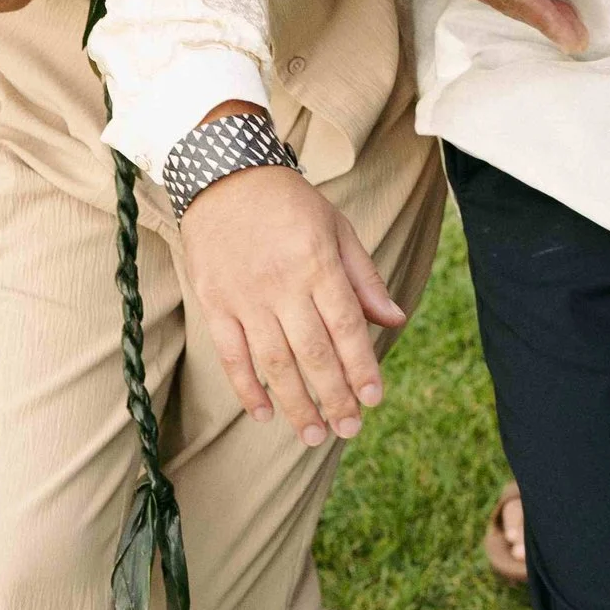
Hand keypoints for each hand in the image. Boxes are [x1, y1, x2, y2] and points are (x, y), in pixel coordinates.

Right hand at [175, 154, 407, 441]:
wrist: (224, 174)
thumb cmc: (289, 203)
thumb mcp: (337, 228)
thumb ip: (364, 278)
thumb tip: (395, 320)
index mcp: (317, 263)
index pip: (345, 326)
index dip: (361, 366)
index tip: (374, 398)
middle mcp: (282, 284)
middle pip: (313, 352)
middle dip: (335, 396)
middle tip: (350, 429)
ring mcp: (244, 296)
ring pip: (274, 362)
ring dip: (296, 404)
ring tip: (315, 435)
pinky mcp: (213, 303)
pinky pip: (231, 355)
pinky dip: (247, 388)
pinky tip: (265, 414)